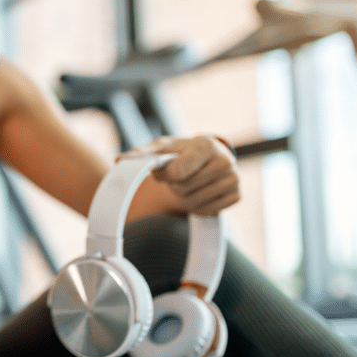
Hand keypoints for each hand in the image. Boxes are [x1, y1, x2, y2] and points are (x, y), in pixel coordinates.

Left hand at [116, 135, 239, 215]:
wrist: (207, 157)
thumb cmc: (181, 152)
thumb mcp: (162, 148)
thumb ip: (141, 154)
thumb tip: (118, 160)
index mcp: (206, 145)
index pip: (177, 172)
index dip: (164, 175)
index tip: (163, 170)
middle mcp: (225, 160)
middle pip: (183, 189)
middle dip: (174, 185)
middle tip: (178, 176)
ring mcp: (234, 179)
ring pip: (194, 203)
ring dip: (184, 197)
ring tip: (189, 182)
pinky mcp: (237, 196)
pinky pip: (208, 211)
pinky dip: (198, 206)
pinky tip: (200, 192)